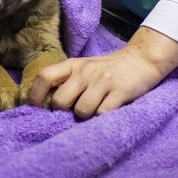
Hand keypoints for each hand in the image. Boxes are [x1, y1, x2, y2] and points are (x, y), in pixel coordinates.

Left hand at [27, 27, 177, 118]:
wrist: (141, 60)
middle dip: (65, 112)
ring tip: (96, 109)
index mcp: (73, 65)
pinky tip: (109, 111)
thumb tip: (45, 105)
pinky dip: (103, 118)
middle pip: (60, 101)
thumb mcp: (84, 69)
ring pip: (81, 111)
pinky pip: (103, 114)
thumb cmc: (108, 70)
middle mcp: (85, 71)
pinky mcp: (121, 91)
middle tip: (76, 111)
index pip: (44, 77)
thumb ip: (67, 81)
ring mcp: (103, 81)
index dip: (35, 96)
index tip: (35, 110)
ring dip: (86, 117)